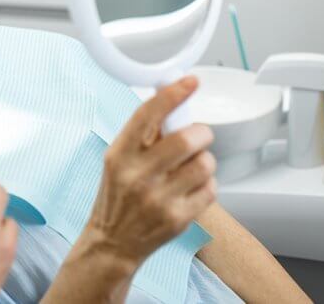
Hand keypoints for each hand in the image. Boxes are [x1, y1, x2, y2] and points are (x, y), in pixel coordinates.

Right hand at [85, 76, 216, 269]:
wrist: (113, 241)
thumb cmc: (118, 195)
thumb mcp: (118, 159)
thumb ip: (142, 133)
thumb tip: (168, 97)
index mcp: (120, 154)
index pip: (147, 115)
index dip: (172, 94)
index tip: (190, 81)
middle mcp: (137, 175)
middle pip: (187, 139)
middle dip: (201, 133)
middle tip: (198, 136)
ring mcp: (158, 198)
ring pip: (204, 163)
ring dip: (205, 160)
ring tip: (192, 166)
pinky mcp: (178, 218)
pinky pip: (210, 188)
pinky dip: (206, 184)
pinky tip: (191, 188)